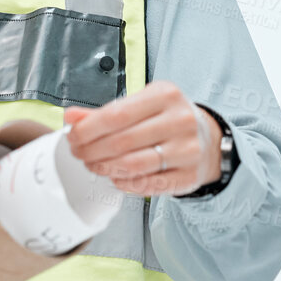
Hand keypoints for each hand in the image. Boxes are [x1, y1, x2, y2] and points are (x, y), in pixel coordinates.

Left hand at [63, 81, 222, 196]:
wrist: (209, 140)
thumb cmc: (168, 120)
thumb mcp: (141, 105)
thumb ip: (105, 112)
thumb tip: (71, 116)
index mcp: (166, 95)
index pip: (116, 114)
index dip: (88, 129)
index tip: (73, 136)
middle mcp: (180, 120)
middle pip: (122, 141)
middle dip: (91, 150)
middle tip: (79, 154)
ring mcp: (187, 150)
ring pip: (133, 165)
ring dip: (105, 168)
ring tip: (93, 165)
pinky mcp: (188, 175)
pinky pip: (147, 185)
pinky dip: (124, 183)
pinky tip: (115, 177)